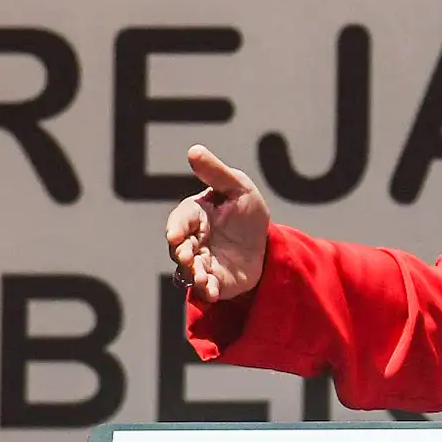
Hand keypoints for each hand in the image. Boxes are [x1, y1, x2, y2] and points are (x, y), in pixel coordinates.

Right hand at [166, 145, 270, 301]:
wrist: (265, 244)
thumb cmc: (246, 211)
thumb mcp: (238, 187)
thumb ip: (216, 173)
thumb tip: (194, 150)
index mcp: (194, 215)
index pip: (180, 221)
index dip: (176, 228)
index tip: (175, 235)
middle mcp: (193, 240)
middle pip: (179, 248)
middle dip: (181, 253)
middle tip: (187, 256)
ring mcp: (201, 262)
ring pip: (189, 270)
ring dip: (193, 275)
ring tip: (202, 278)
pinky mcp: (213, 281)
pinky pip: (205, 288)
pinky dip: (207, 290)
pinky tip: (212, 291)